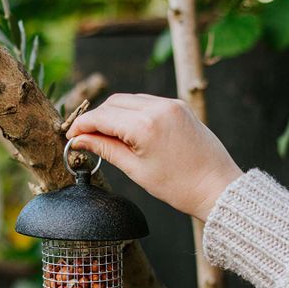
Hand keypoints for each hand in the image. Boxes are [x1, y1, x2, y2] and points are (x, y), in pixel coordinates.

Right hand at [66, 94, 241, 221]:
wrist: (216, 187)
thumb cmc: (179, 186)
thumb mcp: (136, 170)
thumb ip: (106, 149)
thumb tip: (81, 140)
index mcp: (145, 125)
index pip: (102, 117)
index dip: (82, 126)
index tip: (71, 137)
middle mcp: (158, 107)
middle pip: (113, 103)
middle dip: (97, 118)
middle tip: (86, 138)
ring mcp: (171, 104)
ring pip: (129, 100)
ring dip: (114, 114)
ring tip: (107, 138)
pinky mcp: (179, 106)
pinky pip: (147, 102)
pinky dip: (132, 113)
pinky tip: (128, 132)